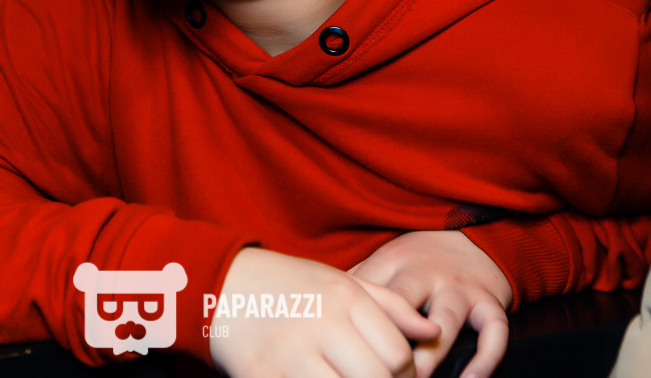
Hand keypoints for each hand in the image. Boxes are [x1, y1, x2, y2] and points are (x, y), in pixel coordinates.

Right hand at [209, 247, 438, 377]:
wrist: (219, 285)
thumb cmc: (287, 284)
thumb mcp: (339, 281)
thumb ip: (389, 304)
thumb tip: (431, 331)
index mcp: (344, 298)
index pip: (398, 354)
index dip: (405, 376)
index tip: (395, 377)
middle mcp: (322, 324)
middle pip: (378, 377)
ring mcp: (291, 353)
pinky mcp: (263, 376)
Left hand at [348, 231, 512, 377]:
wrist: (473, 236)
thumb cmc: (419, 259)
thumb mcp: (386, 261)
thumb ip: (359, 284)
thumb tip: (320, 308)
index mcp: (395, 263)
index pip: (372, 292)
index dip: (357, 321)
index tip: (345, 346)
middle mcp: (428, 273)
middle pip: (405, 302)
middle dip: (392, 334)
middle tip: (381, 364)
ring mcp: (460, 288)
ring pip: (447, 318)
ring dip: (433, 349)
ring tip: (420, 375)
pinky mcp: (490, 302)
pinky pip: (494, 330)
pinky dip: (486, 357)